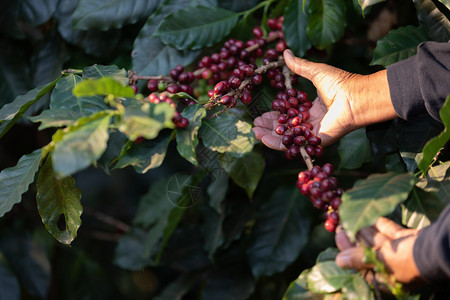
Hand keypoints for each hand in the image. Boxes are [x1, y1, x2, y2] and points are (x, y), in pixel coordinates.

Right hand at [253, 49, 397, 149]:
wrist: (354, 97)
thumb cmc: (340, 83)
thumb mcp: (315, 72)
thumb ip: (299, 66)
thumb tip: (285, 52)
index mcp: (313, 109)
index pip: (289, 115)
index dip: (275, 115)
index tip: (261, 114)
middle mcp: (313, 123)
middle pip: (286, 129)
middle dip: (269, 127)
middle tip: (255, 125)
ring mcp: (314, 133)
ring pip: (288, 138)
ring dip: (270, 136)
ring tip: (256, 132)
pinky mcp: (315, 141)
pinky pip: (294, 145)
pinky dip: (278, 143)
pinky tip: (264, 138)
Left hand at [335, 217, 423, 285]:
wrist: (438, 248)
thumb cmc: (406, 259)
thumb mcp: (380, 260)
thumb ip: (359, 259)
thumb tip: (340, 261)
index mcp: (388, 281)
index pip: (362, 267)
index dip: (348, 252)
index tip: (339, 236)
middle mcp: (396, 269)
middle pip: (370, 253)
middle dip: (356, 239)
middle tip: (341, 225)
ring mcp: (405, 254)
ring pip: (381, 242)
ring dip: (367, 230)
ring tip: (354, 218)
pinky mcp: (411, 241)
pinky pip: (393, 233)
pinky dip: (383, 225)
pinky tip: (373, 217)